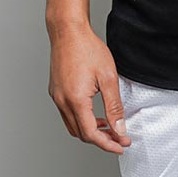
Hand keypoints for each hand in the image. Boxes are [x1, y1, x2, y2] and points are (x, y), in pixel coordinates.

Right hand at [47, 22, 130, 153]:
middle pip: (82, 134)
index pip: (91, 134)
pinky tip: (95, 116)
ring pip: (73, 127)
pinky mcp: (56, 92)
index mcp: (76, 100)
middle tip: (120, 137)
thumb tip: (119, 128)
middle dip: (102, 140)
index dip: (108, 144)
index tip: (121, 146)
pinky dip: (82, 121)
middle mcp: (62, 101)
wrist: (68, 30)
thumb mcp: (108, 78)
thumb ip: (114, 107)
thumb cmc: (87, 48)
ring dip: (91, 132)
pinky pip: (68, 115)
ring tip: (109, 128)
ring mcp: (57, 97)